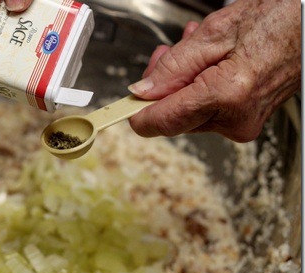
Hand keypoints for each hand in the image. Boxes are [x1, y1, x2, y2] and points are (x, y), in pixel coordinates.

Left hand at [127, 0, 300, 141]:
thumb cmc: (278, 21)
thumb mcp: (214, 34)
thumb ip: (172, 67)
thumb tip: (143, 92)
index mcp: (227, 96)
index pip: (163, 121)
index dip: (137, 114)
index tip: (122, 107)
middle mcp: (235, 119)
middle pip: (172, 116)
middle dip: (163, 87)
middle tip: (167, 56)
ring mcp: (241, 124)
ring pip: (186, 112)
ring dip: (180, 83)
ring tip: (193, 50)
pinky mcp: (243, 121)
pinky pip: (204, 109)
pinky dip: (196, 88)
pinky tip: (205, 64)